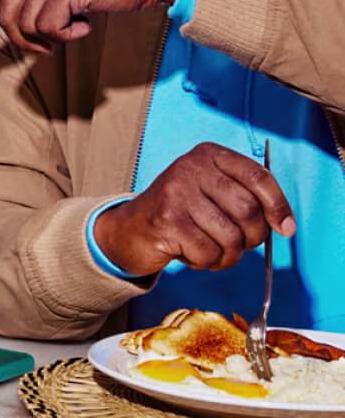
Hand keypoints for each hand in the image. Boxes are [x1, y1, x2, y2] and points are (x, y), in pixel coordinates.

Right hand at [93, 142, 295, 275]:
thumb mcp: (212, 192)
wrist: (131, 228)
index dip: (278, 205)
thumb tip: (285, 224)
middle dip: (253, 237)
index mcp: (208, 155)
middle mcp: (191, 167)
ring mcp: (176, 192)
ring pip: (230, 236)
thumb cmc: (182, 213)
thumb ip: (246, 197)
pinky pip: (208, 252)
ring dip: (229, 255)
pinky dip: (207, 262)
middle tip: (242, 245)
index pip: (258, 176)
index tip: (286, 228)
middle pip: (248, 209)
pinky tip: (192, 254)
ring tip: (214, 252)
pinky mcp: (166, 220)